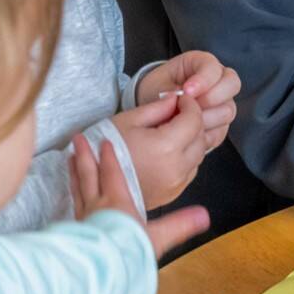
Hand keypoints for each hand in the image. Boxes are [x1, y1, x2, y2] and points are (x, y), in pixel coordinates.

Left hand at [71, 134, 209, 259]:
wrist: (100, 271)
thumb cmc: (126, 253)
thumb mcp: (157, 238)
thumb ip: (179, 225)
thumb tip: (202, 216)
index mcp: (118, 201)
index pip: (113, 172)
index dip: (109, 156)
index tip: (105, 141)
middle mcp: (98, 205)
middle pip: (89, 174)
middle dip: (84, 155)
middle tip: (77, 139)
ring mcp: (84, 217)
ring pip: (78, 187)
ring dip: (74, 171)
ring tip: (69, 158)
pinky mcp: (75, 230)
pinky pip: (73, 203)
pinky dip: (72, 193)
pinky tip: (71, 193)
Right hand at [110, 94, 208, 210]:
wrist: (92, 184)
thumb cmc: (103, 150)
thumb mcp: (127, 121)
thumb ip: (157, 108)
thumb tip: (175, 99)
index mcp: (166, 147)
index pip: (194, 120)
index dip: (190, 105)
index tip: (181, 100)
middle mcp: (176, 168)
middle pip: (200, 138)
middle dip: (193, 121)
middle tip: (177, 113)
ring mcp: (176, 184)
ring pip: (199, 156)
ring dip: (192, 141)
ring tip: (172, 132)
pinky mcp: (172, 194)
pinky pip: (190, 172)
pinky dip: (186, 159)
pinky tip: (169, 152)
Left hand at [136, 50, 239, 152]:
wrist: (153, 111)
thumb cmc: (156, 92)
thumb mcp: (158, 86)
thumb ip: (172, 91)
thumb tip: (184, 100)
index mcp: (201, 63)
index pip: (214, 67)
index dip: (203, 80)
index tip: (186, 91)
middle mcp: (218, 80)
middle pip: (232, 84)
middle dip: (211, 97)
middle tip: (190, 106)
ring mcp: (222, 102)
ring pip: (228, 109)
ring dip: (206, 117)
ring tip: (185, 120)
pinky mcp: (221, 123)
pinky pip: (222, 130)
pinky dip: (206, 133)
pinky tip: (190, 132)